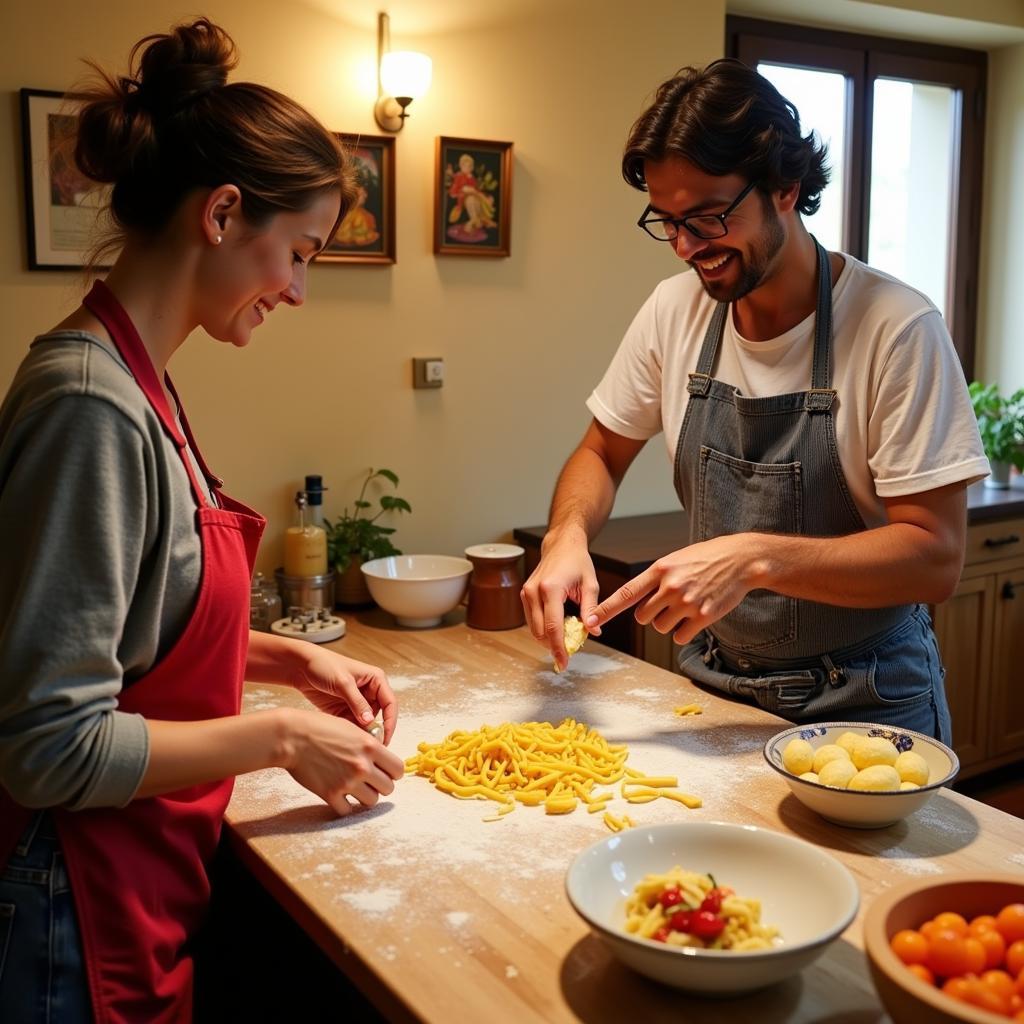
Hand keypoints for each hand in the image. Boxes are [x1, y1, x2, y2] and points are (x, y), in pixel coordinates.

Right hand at [279, 708, 404, 816]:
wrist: (292, 736)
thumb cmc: (320, 728)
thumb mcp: (352, 728)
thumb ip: (369, 745)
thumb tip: (382, 760)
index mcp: (371, 747)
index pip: (398, 769)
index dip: (392, 772)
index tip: (384, 771)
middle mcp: (362, 766)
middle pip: (388, 788)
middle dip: (380, 785)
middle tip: (369, 780)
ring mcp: (347, 782)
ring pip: (371, 801)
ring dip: (365, 796)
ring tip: (355, 787)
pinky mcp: (330, 794)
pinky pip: (348, 810)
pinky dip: (344, 804)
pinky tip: (339, 794)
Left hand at [289, 647, 397, 744]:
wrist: (300, 667)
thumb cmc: (324, 664)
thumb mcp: (342, 682)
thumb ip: (357, 702)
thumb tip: (370, 721)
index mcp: (376, 680)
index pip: (390, 703)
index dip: (390, 721)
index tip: (385, 737)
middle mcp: (370, 692)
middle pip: (381, 716)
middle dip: (376, 731)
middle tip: (369, 746)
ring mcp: (358, 703)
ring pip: (367, 724)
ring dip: (363, 733)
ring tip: (355, 744)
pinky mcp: (345, 711)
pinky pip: (353, 725)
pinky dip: (351, 733)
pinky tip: (345, 739)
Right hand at [520, 526, 599, 670]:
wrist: (562, 545)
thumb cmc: (578, 562)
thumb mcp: (590, 585)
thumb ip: (591, 610)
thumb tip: (593, 632)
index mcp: (550, 589)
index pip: (553, 627)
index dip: (558, 648)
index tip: (564, 662)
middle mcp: (533, 591)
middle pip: (540, 632)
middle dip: (553, 646)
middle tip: (568, 655)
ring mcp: (526, 593)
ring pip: (533, 629)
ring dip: (548, 639)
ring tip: (566, 641)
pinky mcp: (524, 595)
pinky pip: (532, 620)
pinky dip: (544, 629)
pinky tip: (558, 629)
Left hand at [586, 534, 762, 644]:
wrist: (741, 560)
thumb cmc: (706, 559)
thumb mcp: (676, 560)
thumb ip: (656, 579)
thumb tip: (637, 601)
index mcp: (660, 569)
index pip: (626, 593)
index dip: (606, 609)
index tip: (590, 620)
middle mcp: (671, 586)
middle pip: (642, 617)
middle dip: (651, 615)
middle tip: (668, 604)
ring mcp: (687, 602)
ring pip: (660, 627)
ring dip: (668, 623)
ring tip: (685, 606)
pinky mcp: (703, 616)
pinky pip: (680, 637)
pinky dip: (684, 632)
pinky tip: (695, 617)